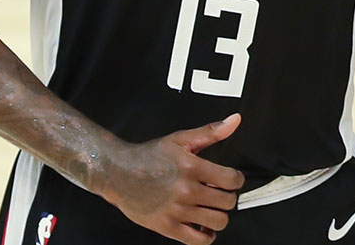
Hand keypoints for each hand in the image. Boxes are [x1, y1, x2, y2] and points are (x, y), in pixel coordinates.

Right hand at [100, 113, 245, 244]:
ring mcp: (176, 210)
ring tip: (210, 208)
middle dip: (227, 197)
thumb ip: (210, 132)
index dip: (236, 180)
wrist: (118, 173)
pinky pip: (199, 241)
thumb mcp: (180, 139)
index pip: (232, 180)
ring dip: (218, 216)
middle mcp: (186, 190)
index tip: (230, 180)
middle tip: (218, 193)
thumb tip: (235, 121)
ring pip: (218, 222)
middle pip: (228, 202)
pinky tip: (201, 225)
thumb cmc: (149, 156)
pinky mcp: (167, 227)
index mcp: (191, 167)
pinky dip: (206, 236)